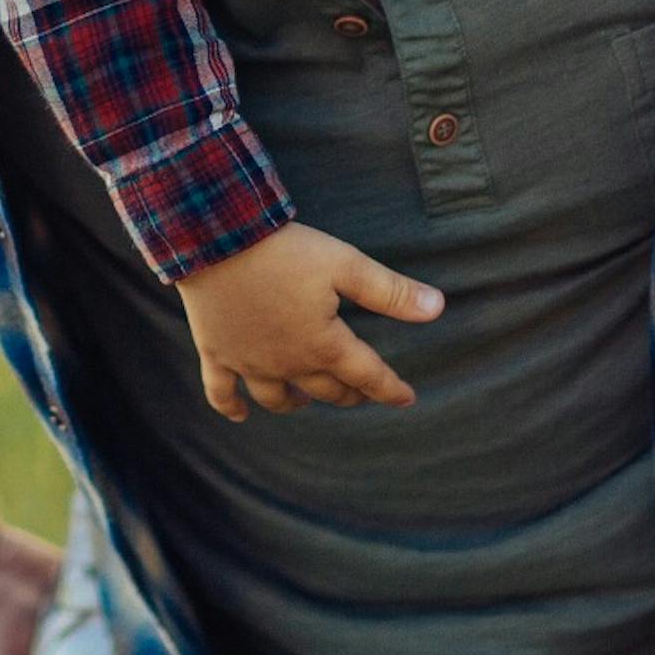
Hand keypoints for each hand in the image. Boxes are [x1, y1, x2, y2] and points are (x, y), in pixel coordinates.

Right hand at [178, 221, 444, 419]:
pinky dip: (231, 407)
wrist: (216, 239)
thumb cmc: (284, 251)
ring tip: (307, 399)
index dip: (391, 388)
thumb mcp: (345, 264)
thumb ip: (390, 292)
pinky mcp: (217, 352)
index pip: (367, 375)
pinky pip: (221, 392)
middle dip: (348, 393)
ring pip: (277, 397)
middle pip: (326, 390)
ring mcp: (249, 362)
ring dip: (297, 402)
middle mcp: (288, 363)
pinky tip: (241, 415)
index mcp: (324, 344)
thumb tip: (438, 308)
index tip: (407, 398)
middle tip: (360, 391)